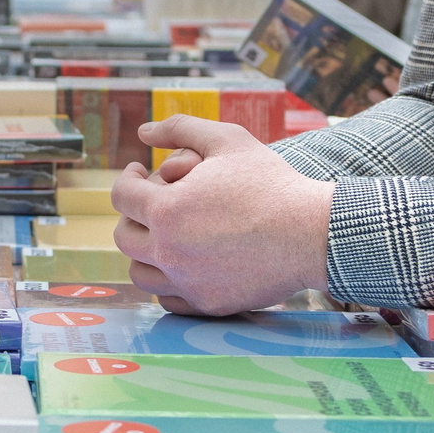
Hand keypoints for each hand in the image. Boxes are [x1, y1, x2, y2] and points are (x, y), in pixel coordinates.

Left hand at [111, 116, 336, 315]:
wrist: (312, 233)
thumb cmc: (270, 182)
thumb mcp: (227, 139)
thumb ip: (180, 128)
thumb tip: (143, 131)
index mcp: (166, 210)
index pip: (121, 196)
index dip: (127, 179)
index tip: (139, 172)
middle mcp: (168, 251)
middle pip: (124, 237)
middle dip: (132, 215)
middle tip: (151, 204)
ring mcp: (186, 282)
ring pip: (140, 273)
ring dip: (144, 252)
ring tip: (163, 235)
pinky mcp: (208, 304)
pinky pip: (168, 299)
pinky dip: (167, 282)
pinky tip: (183, 263)